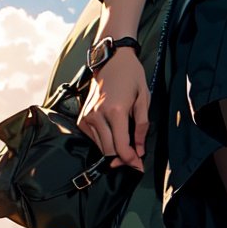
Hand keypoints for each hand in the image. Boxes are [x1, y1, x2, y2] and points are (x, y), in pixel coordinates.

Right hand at [77, 49, 148, 170]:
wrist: (112, 60)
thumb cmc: (131, 77)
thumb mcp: (144, 100)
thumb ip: (142, 128)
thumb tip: (140, 150)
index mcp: (115, 112)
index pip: (121, 147)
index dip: (131, 160)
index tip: (139, 167)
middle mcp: (97, 116)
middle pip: (109, 151)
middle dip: (123, 160)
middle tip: (135, 162)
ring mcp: (87, 117)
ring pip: (100, 147)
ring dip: (114, 152)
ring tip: (127, 149)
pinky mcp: (81, 118)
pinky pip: (93, 139)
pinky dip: (104, 142)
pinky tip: (114, 137)